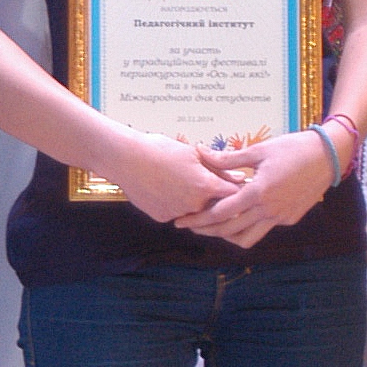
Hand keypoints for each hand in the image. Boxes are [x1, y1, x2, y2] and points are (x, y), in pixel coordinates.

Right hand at [104, 132, 238, 222]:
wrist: (126, 158)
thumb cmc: (160, 149)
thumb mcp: (193, 154)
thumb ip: (220, 169)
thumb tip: (240, 177)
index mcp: (206, 186)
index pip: (234, 195)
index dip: (236, 190)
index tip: (235, 185)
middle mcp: (195, 204)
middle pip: (216, 206)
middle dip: (216, 197)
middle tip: (203, 181)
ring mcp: (178, 213)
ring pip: (195, 212)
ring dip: (196, 202)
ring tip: (182, 182)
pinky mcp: (162, 217)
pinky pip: (177, 214)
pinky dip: (176, 205)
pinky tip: (167, 189)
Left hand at [171, 131, 339, 248]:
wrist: (328, 156)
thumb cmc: (293, 148)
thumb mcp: (260, 150)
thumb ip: (229, 159)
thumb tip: (202, 153)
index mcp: (258, 193)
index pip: (221, 213)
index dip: (198, 219)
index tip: (182, 221)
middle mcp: (269, 210)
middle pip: (229, 230)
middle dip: (206, 230)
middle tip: (190, 226)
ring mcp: (281, 217)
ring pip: (247, 238)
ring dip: (228, 235)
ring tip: (215, 226)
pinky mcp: (290, 219)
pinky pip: (264, 229)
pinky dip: (248, 227)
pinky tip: (241, 215)